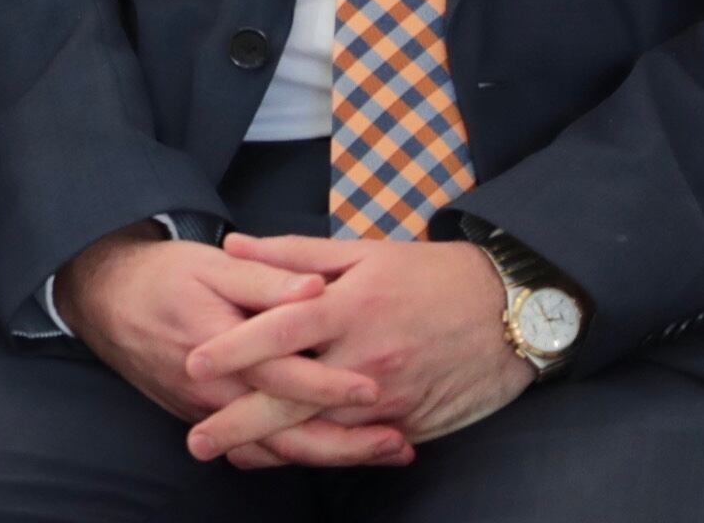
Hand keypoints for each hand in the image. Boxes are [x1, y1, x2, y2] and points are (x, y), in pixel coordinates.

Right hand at [52, 227, 407, 470]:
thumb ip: (267, 278)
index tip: (374, 388)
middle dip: (345, 443)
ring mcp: (207, 411)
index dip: (328, 384)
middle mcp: (212, 389)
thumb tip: (316, 287)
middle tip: (398, 444)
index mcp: (217, 345)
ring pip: (274, 448)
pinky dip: (298, 455)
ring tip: (384, 450)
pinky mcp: (206, 419)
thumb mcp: (212, 263)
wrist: (104, 300)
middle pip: (285, 432)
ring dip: (332, 454)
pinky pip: (256, 450)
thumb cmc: (164, 275)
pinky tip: (335, 451)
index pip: (281, 374)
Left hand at [182, 235, 528, 460]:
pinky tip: (285, 458)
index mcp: (350, 307)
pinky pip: (356, 444)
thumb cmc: (430, 275)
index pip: (280, 331)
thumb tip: (232, 245)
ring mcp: (390, 397)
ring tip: (231, 454)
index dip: (234, 349)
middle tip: (197, 440)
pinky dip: (321, 453)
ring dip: (274, 447)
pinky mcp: (411, 423)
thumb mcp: (364, 251)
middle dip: (240, 423)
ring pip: (322, 432)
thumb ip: (294, 253)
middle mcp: (366, 357)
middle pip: (293, 399)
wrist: (510, 311)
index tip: (193, 364)